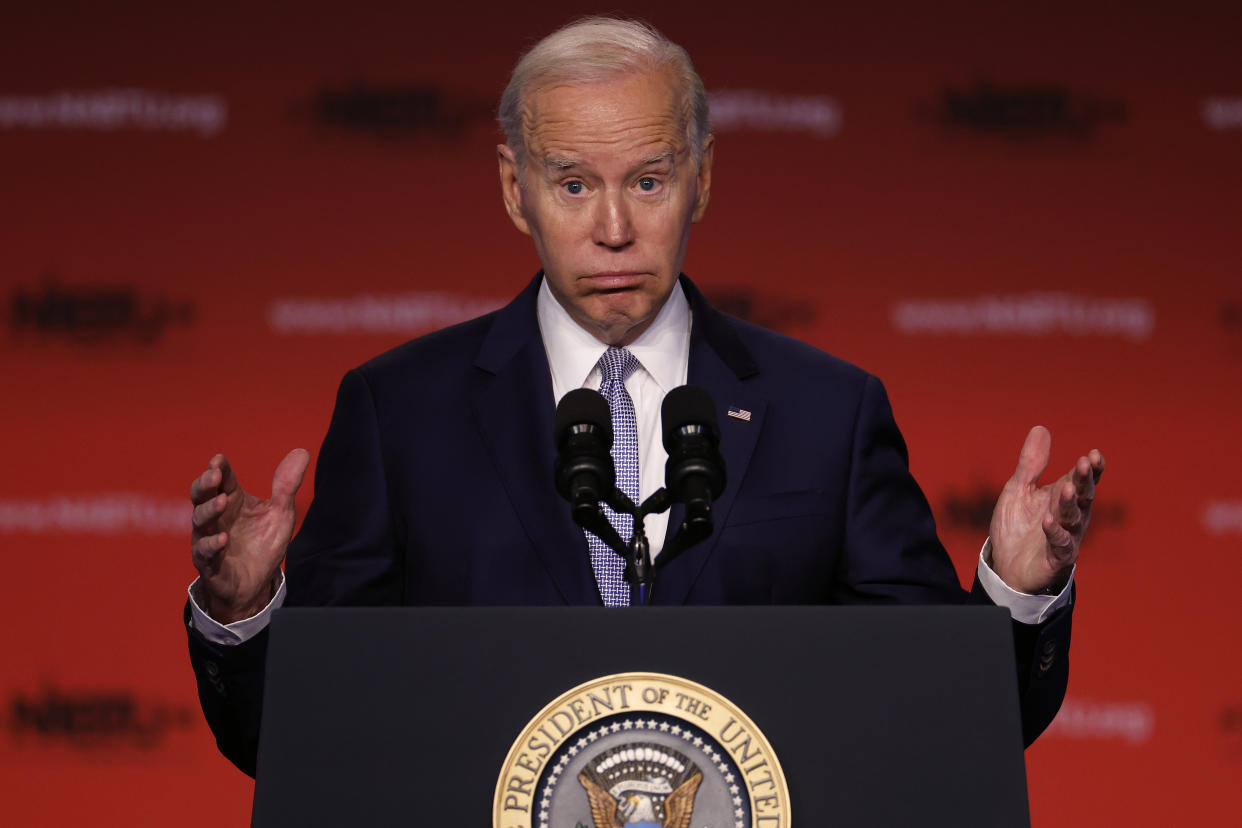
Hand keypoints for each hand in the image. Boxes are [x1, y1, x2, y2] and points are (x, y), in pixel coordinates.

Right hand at [189, 449, 309, 622]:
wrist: (256, 583)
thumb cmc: (264, 544)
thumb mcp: (281, 513)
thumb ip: (287, 485)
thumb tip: (302, 452)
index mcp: (232, 500)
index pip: (222, 479)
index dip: (219, 468)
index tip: (219, 460)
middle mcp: (215, 516)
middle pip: (201, 495)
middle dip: (205, 484)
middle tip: (214, 474)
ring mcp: (208, 538)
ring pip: (200, 520)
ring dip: (209, 509)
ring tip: (222, 501)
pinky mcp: (209, 563)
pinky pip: (204, 552)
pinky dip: (211, 544)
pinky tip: (222, 539)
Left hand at [989, 426, 1104, 594]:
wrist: (1006, 565)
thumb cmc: (1018, 526)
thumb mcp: (1019, 489)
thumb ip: (1031, 463)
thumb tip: (1041, 428)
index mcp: (1064, 496)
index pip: (1082, 479)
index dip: (1090, 468)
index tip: (1094, 454)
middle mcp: (1071, 515)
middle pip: (1083, 495)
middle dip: (1084, 480)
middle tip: (1085, 463)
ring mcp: (1066, 536)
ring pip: (1074, 517)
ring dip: (1071, 503)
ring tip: (1066, 488)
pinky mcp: (1057, 556)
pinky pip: (1060, 544)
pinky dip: (1055, 532)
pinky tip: (1049, 521)